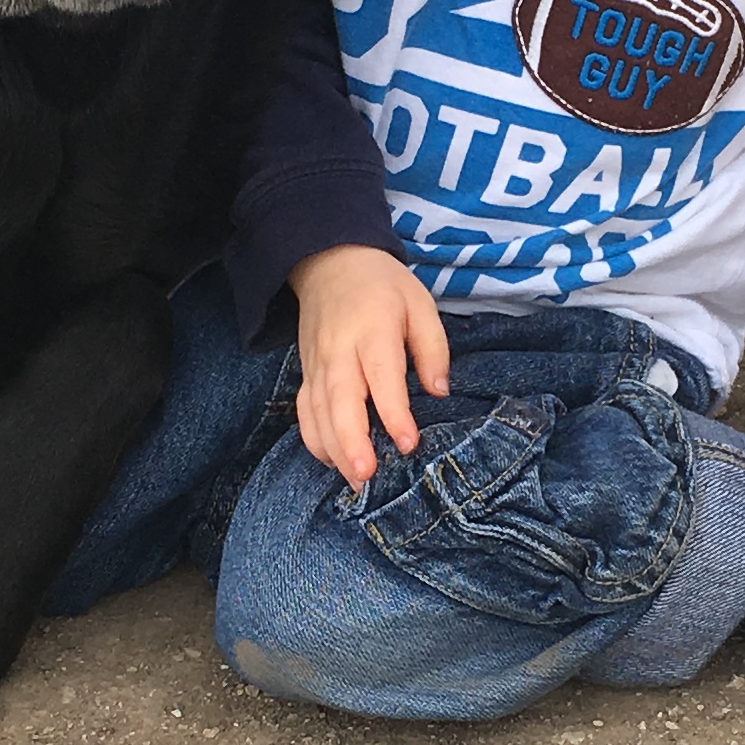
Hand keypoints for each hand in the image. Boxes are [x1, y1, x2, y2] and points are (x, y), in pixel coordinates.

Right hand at [289, 242, 451, 488]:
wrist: (329, 261)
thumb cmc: (382, 285)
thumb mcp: (420, 303)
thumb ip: (433, 348)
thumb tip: (439, 392)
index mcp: (373, 330)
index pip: (381, 376)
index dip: (393, 412)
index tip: (408, 442)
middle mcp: (339, 351)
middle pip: (340, 401)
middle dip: (351, 442)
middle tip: (367, 477)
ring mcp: (317, 365)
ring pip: (317, 413)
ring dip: (333, 450)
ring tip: (355, 482)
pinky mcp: (306, 374)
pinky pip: (305, 412)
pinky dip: (315, 440)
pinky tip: (333, 462)